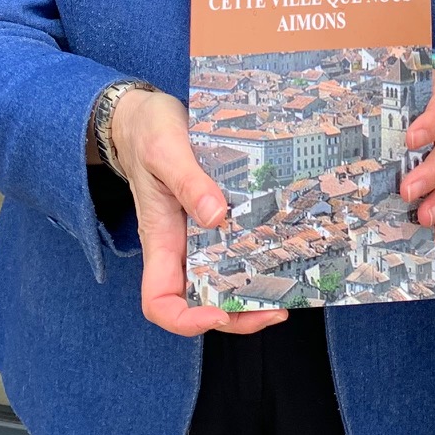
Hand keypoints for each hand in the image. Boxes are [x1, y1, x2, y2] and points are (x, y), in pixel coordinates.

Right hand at [108, 87, 287, 337]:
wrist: (145, 115)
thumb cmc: (147, 133)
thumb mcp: (166, 150)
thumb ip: (188, 183)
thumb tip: (217, 216)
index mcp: (160, 240)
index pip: (160, 302)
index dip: (186, 319)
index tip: (219, 313)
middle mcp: (179, 246)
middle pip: (201, 301)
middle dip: (237, 315)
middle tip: (276, 310)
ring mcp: (197, 234)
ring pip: (223, 281)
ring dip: (252, 293)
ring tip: (289, 291)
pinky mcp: (214, 217)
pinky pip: (235, 248)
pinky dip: (256, 258)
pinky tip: (283, 252)